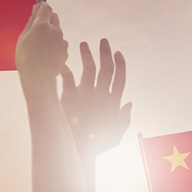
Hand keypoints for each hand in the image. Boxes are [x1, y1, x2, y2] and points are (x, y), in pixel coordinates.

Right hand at [15, 2, 67, 80]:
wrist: (38, 78)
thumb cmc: (27, 59)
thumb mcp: (23, 37)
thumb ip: (31, 21)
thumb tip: (36, 10)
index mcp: (42, 25)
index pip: (46, 7)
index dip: (41, 7)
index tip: (38, 8)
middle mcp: (54, 30)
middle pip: (53, 16)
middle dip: (47, 19)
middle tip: (37, 29)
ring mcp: (61, 40)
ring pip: (57, 30)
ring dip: (50, 33)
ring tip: (40, 45)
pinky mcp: (65, 49)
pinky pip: (60, 41)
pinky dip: (54, 44)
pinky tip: (45, 53)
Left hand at [59, 39, 130, 159]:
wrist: (77, 150)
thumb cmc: (97, 146)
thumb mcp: (116, 135)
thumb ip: (125, 119)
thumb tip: (130, 103)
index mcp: (113, 102)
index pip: (120, 78)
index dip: (120, 64)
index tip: (118, 53)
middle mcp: (101, 94)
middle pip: (106, 68)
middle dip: (105, 52)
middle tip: (103, 41)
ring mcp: (85, 94)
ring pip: (88, 67)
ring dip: (87, 54)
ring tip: (83, 44)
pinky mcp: (69, 95)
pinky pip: (67, 76)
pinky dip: (64, 67)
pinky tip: (62, 60)